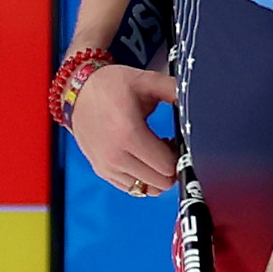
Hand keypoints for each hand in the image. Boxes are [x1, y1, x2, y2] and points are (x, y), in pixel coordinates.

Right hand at [71, 64, 178, 197]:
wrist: (77, 92)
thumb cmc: (110, 86)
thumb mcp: (147, 81)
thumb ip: (174, 90)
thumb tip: (196, 99)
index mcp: (128, 134)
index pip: (166, 166)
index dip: (179, 157)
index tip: (177, 142)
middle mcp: (115, 156)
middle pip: (159, 183)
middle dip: (170, 168)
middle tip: (168, 148)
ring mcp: (106, 166)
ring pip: (145, 190)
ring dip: (155, 176)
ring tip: (153, 154)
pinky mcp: (101, 171)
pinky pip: (130, 188)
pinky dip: (141, 179)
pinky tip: (141, 159)